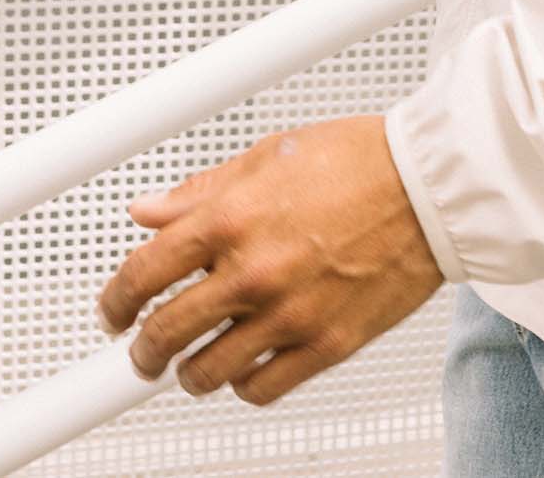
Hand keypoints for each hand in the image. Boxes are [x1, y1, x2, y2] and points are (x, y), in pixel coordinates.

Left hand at [95, 114, 445, 406]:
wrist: (430, 186)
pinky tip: (243, 365)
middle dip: (141, 349)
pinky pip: (260, 388)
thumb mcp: (271, 155)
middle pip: (164, 333)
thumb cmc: (361, 162)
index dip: (115, 299)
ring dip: (187, 372)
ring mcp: (289, 315)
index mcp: (233, 218)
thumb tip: (151, 211)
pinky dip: (242, 384)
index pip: (144, 274)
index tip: (113, 309)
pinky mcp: (326, 346)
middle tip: (141, 349)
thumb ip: (203, 190)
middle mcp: (254, 271)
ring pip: (206, 372)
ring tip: (191, 362)